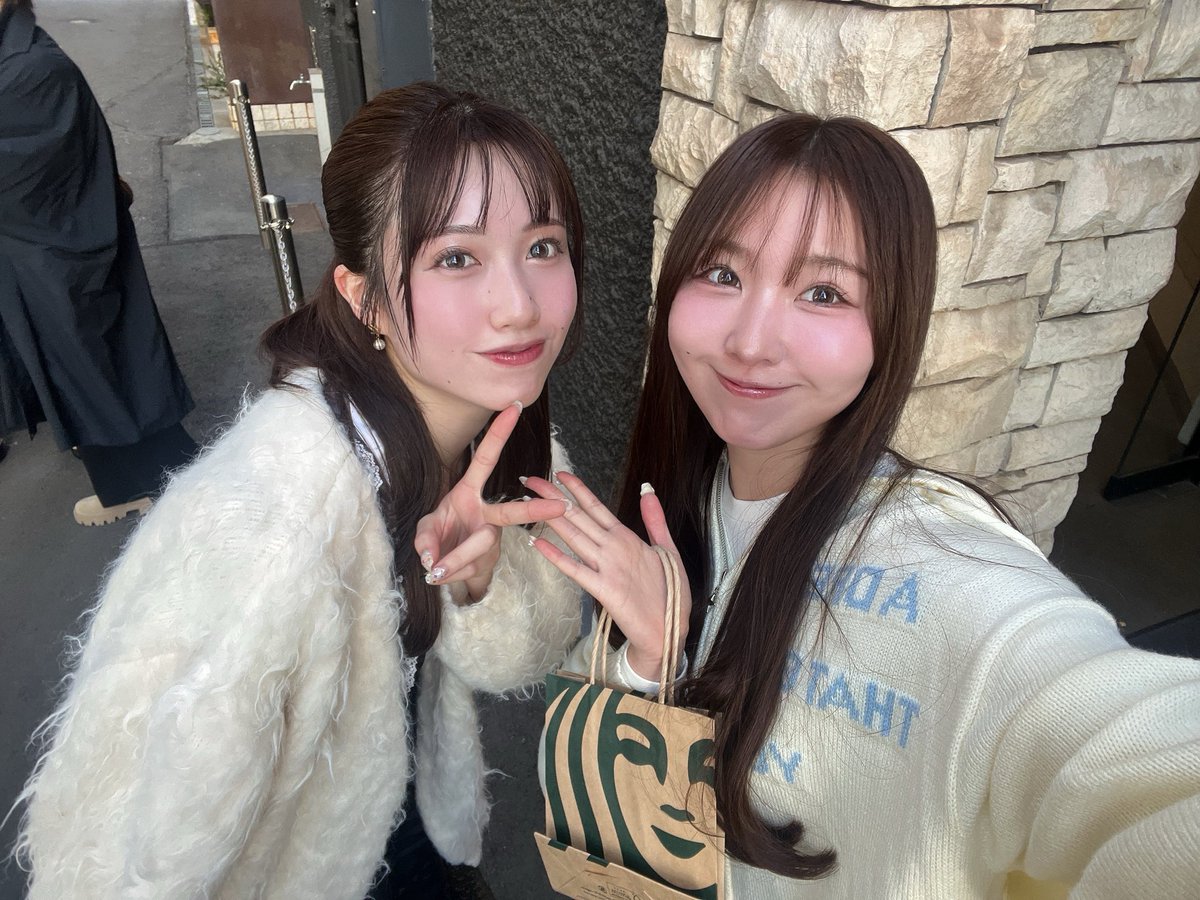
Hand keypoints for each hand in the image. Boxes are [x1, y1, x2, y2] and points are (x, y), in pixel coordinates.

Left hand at [414, 403, 566, 602]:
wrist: (445, 567)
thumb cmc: (439, 537)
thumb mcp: (424, 532)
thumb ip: (424, 540)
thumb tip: (431, 560)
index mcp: (468, 492)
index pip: (486, 460)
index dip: (499, 434)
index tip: (514, 407)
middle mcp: (485, 513)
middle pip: (510, 512)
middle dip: (533, 510)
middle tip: (560, 507)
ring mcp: (490, 539)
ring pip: (479, 546)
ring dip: (452, 559)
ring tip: (434, 570)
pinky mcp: (488, 562)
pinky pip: (467, 569)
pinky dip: (447, 573)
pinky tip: (441, 573)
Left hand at [523, 472, 689, 680]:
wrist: (668, 631)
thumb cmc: (668, 593)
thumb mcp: (667, 549)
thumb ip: (655, 519)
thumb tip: (648, 490)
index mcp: (627, 537)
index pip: (596, 506)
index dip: (576, 488)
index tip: (557, 473)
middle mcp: (614, 547)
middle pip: (578, 515)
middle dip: (551, 496)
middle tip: (529, 479)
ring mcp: (607, 567)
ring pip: (573, 536)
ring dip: (548, 517)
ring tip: (527, 502)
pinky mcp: (603, 589)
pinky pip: (574, 570)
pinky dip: (556, 556)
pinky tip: (538, 542)